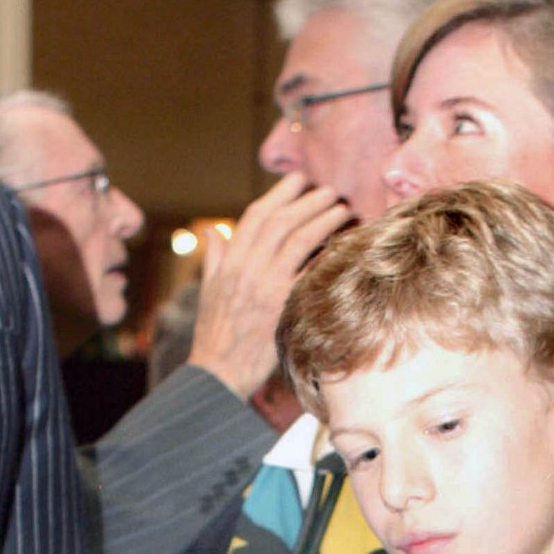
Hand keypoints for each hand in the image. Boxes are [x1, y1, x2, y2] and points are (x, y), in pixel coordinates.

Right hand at [188, 175, 350, 399]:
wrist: (218, 373)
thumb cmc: (215, 335)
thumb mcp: (209, 291)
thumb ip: (215, 257)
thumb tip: (214, 230)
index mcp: (230, 262)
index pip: (255, 216)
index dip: (278, 195)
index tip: (298, 180)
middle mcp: (247, 269)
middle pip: (280, 222)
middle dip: (307, 202)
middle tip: (329, 191)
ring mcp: (265, 287)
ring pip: (296, 241)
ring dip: (322, 221)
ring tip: (342, 210)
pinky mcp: (282, 307)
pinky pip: (308, 274)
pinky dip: (325, 256)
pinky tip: (344, 245)